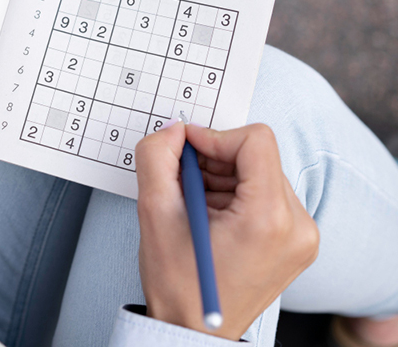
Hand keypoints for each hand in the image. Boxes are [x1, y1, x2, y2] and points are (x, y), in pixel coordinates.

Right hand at [135, 122, 318, 340]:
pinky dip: (236, 194)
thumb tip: (174, 130)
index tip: (185, 150)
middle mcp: (298, 225)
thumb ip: (158, 158)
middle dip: (215, 161)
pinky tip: (211, 216)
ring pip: (261, 173)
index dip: (214, 137)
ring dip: (223, 178)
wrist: (194, 331)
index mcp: (269, 219)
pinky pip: (267, 194)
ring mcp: (302, 236)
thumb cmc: (177, 284)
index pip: (256, 141)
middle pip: (258, 157)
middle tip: (183, 182)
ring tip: (196, 206)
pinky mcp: (297, 241)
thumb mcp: (155, 214)